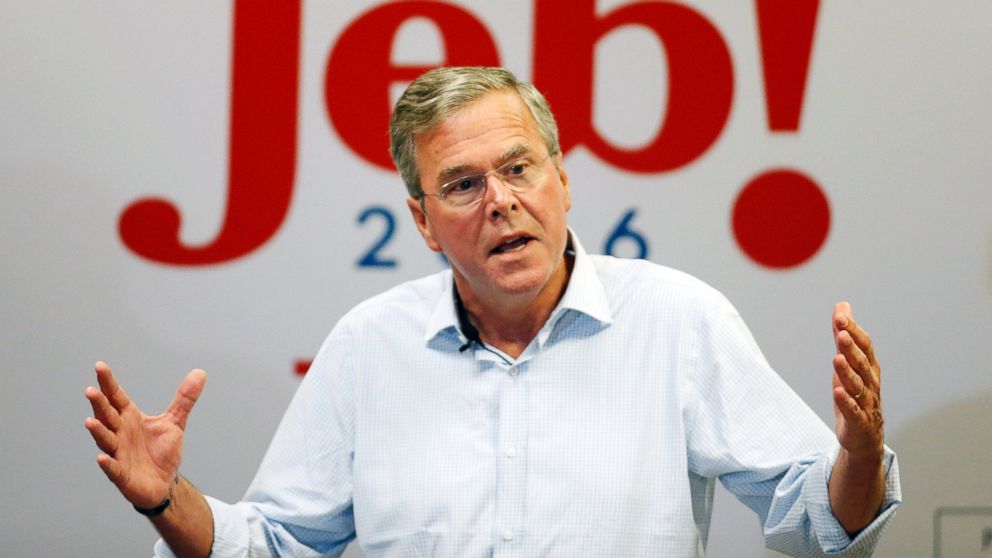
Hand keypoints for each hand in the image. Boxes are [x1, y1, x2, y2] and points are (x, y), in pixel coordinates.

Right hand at [84, 361, 205, 508]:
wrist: (164, 482)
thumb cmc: (161, 451)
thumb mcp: (175, 422)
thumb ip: (184, 399)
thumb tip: (200, 373)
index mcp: (130, 418)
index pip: (116, 397)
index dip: (108, 383)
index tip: (100, 366)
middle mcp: (120, 433)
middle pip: (107, 416)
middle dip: (99, 404)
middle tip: (91, 390)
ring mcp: (118, 453)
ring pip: (105, 440)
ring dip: (98, 431)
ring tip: (89, 421)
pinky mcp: (122, 474)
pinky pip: (113, 468)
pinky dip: (107, 463)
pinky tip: (102, 458)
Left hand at [831, 302, 883, 460]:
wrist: (865, 436)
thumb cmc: (856, 394)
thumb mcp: (848, 363)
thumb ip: (844, 336)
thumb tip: (842, 306)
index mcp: (869, 367)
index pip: (865, 346)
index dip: (854, 331)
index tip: (840, 316)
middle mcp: (871, 383)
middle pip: (861, 363)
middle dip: (851, 347)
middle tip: (841, 332)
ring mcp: (866, 403)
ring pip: (858, 385)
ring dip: (847, 372)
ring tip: (837, 358)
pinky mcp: (858, 421)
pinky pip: (853, 410)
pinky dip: (846, 401)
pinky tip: (837, 391)